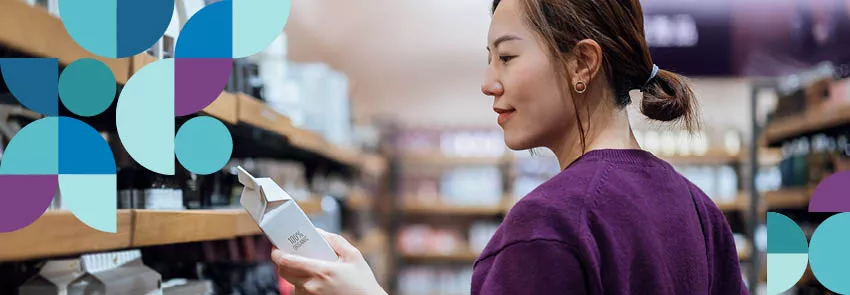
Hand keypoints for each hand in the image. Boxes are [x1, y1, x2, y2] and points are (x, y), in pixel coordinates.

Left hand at [272, 229, 386, 294]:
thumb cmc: (362, 283)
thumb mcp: (354, 256)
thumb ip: (335, 241)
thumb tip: (319, 232)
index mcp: (321, 271)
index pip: (287, 261)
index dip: (277, 253)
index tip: (276, 247)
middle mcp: (312, 286)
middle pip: (284, 272)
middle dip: (282, 262)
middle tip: (288, 254)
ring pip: (292, 282)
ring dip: (295, 274)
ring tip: (310, 269)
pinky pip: (299, 291)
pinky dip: (303, 284)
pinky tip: (316, 282)